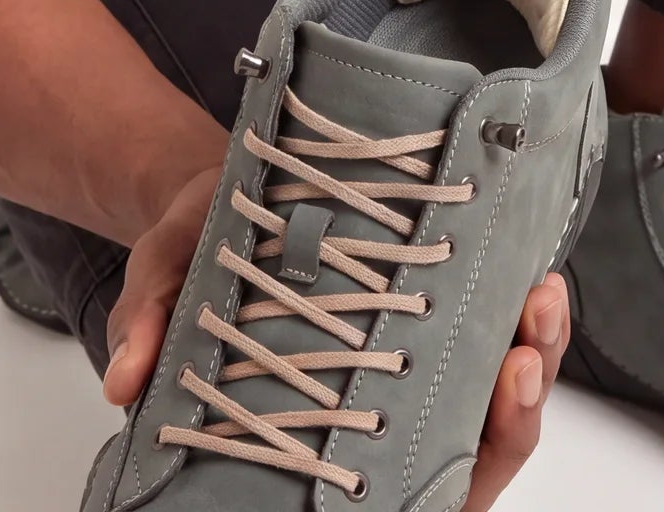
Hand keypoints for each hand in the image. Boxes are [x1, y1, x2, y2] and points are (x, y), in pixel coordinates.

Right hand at [102, 178, 569, 506]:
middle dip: (515, 405)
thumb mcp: (169, 276)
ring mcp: (422, 350)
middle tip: (519, 354)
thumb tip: (124, 380)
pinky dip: (518, 297)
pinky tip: (531, 263)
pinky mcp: (438, 293)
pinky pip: (496, 315)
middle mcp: (388, 402)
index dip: (456, 469)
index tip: (472, 422)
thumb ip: (153, 325)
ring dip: (534, 347)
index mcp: (331, 429)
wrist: (223, 182)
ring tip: (539, 295)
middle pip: (480, 443)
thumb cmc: (202, 247)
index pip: (412, 487)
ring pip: (501, 383)